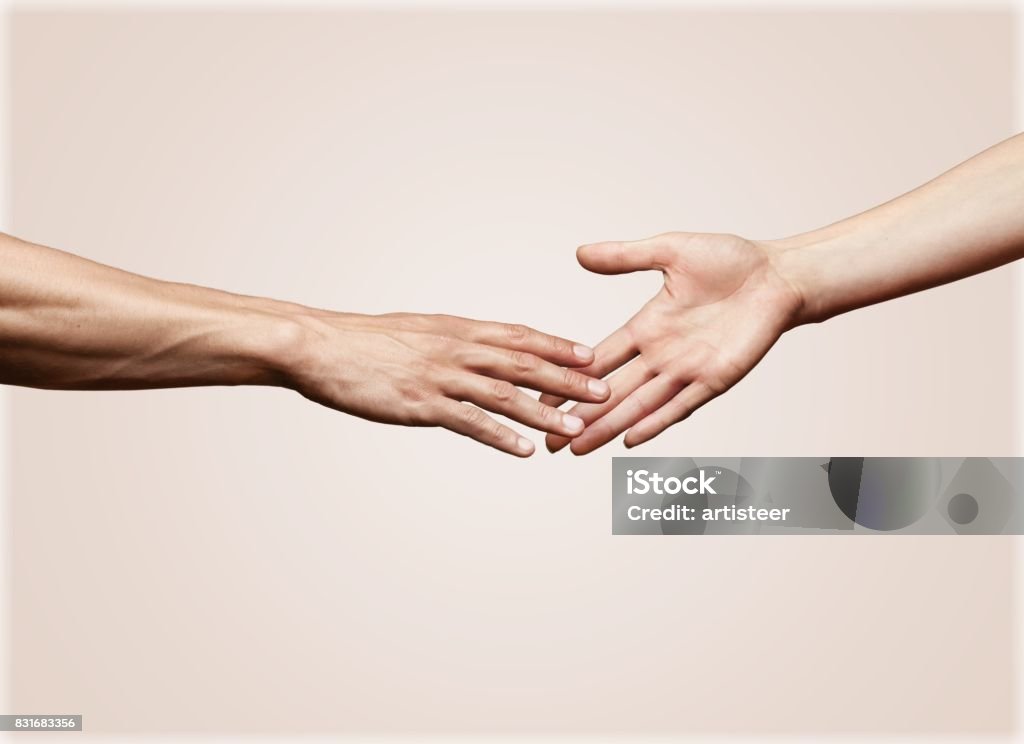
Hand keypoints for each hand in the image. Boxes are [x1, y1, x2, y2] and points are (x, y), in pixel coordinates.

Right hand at [281, 311, 610, 455]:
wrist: (320, 346)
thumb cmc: (364, 341)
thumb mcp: (416, 331)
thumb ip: (450, 341)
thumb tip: (474, 348)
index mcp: (456, 329)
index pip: (518, 336)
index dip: (557, 346)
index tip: (589, 355)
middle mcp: (456, 348)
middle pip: (523, 363)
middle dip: (567, 379)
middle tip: (603, 391)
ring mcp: (440, 376)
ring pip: (504, 393)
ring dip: (544, 411)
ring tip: (576, 427)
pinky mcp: (421, 403)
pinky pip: (469, 421)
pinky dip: (500, 436)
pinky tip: (525, 449)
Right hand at [542, 232, 803, 454]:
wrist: (780, 274)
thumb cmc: (732, 260)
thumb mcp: (670, 251)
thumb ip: (626, 257)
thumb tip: (580, 253)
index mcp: (647, 326)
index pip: (598, 359)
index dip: (568, 378)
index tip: (537, 394)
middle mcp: (662, 354)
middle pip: (610, 391)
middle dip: (579, 415)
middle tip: (548, 439)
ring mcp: (687, 370)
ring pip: (638, 405)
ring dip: (608, 427)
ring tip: (576, 447)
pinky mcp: (716, 378)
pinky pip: (680, 406)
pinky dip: (655, 423)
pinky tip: (629, 441)